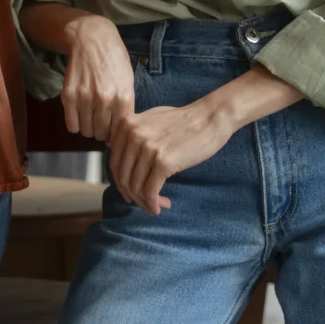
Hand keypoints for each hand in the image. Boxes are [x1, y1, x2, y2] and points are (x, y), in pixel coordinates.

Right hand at [57, 15, 136, 142]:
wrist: (92, 39)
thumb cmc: (114, 60)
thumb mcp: (128, 82)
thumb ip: (126, 107)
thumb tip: (120, 131)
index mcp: (124, 98)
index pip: (120, 131)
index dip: (116, 133)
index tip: (113, 129)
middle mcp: (105, 101)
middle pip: (102, 134)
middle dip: (102, 132)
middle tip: (100, 123)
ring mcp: (85, 99)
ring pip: (86, 131)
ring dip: (88, 128)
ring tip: (90, 118)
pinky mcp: (69, 95)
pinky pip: (71, 125)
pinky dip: (75, 124)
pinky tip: (79, 115)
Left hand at [106, 97, 232, 214]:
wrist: (211, 117)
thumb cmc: (184, 120)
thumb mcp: (149, 120)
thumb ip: (132, 135)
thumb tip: (118, 156)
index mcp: (125, 125)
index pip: (114, 162)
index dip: (121, 182)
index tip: (131, 192)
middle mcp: (132, 135)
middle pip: (123, 177)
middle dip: (133, 195)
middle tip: (146, 203)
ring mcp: (147, 148)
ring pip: (136, 187)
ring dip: (146, 202)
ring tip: (159, 205)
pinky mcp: (163, 161)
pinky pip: (150, 191)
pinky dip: (154, 203)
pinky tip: (161, 206)